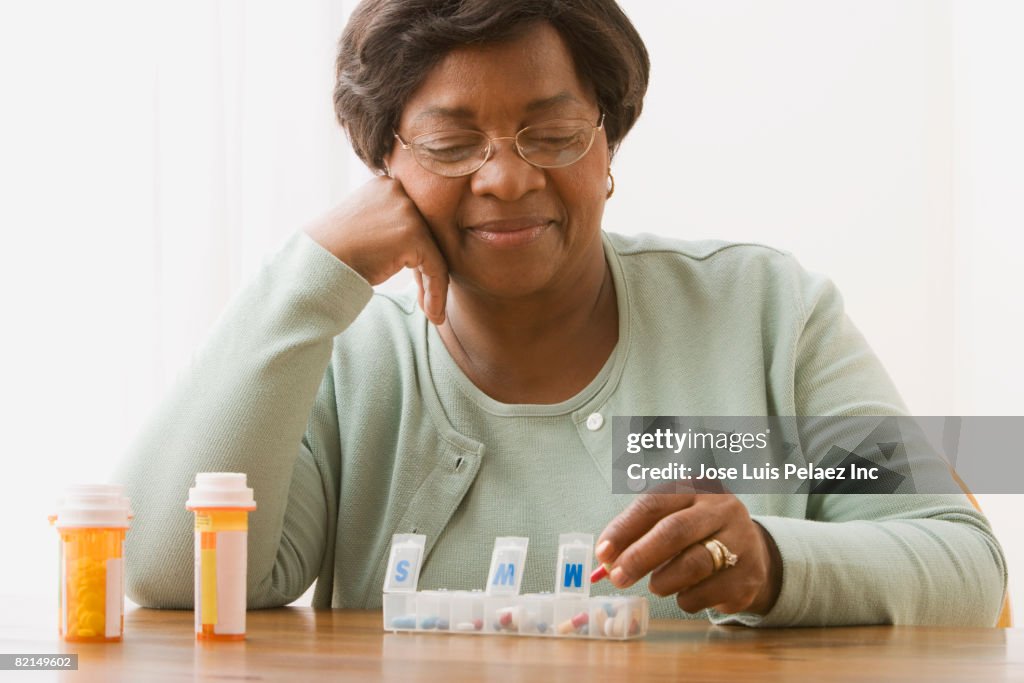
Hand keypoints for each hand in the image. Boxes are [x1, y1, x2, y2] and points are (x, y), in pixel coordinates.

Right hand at [304, 176, 448, 324]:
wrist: (312, 265)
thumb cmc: (332, 253)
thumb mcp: (363, 227)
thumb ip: (387, 226)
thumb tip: (412, 246)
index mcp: (386, 186)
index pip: (414, 223)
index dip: (417, 256)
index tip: (418, 283)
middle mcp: (398, 191)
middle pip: (427, 237)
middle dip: (426, 271)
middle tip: (427, 301)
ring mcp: (406, 211)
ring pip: (434, 254)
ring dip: (433, 286)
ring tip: (432, 313)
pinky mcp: (412, 233)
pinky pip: (435, 268)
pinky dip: (436, 294)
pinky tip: (434, 316)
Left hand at [596, 492, 782, 614]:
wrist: (750, 550)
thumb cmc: (695, 532)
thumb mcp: (670, 518)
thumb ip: (637, 534)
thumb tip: (606, 559)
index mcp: (695, 487)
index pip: (653, 504)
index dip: (624, 529)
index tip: (602, 553)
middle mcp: (721, 508)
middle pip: (674, 531)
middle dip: (639, 557)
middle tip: (617, 578)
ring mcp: (741, 540)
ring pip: (693, 564)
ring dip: (663, 581)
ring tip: (655, 585)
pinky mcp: (749, 575)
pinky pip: (707, 593)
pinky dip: (685, 599)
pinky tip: (685, 592)